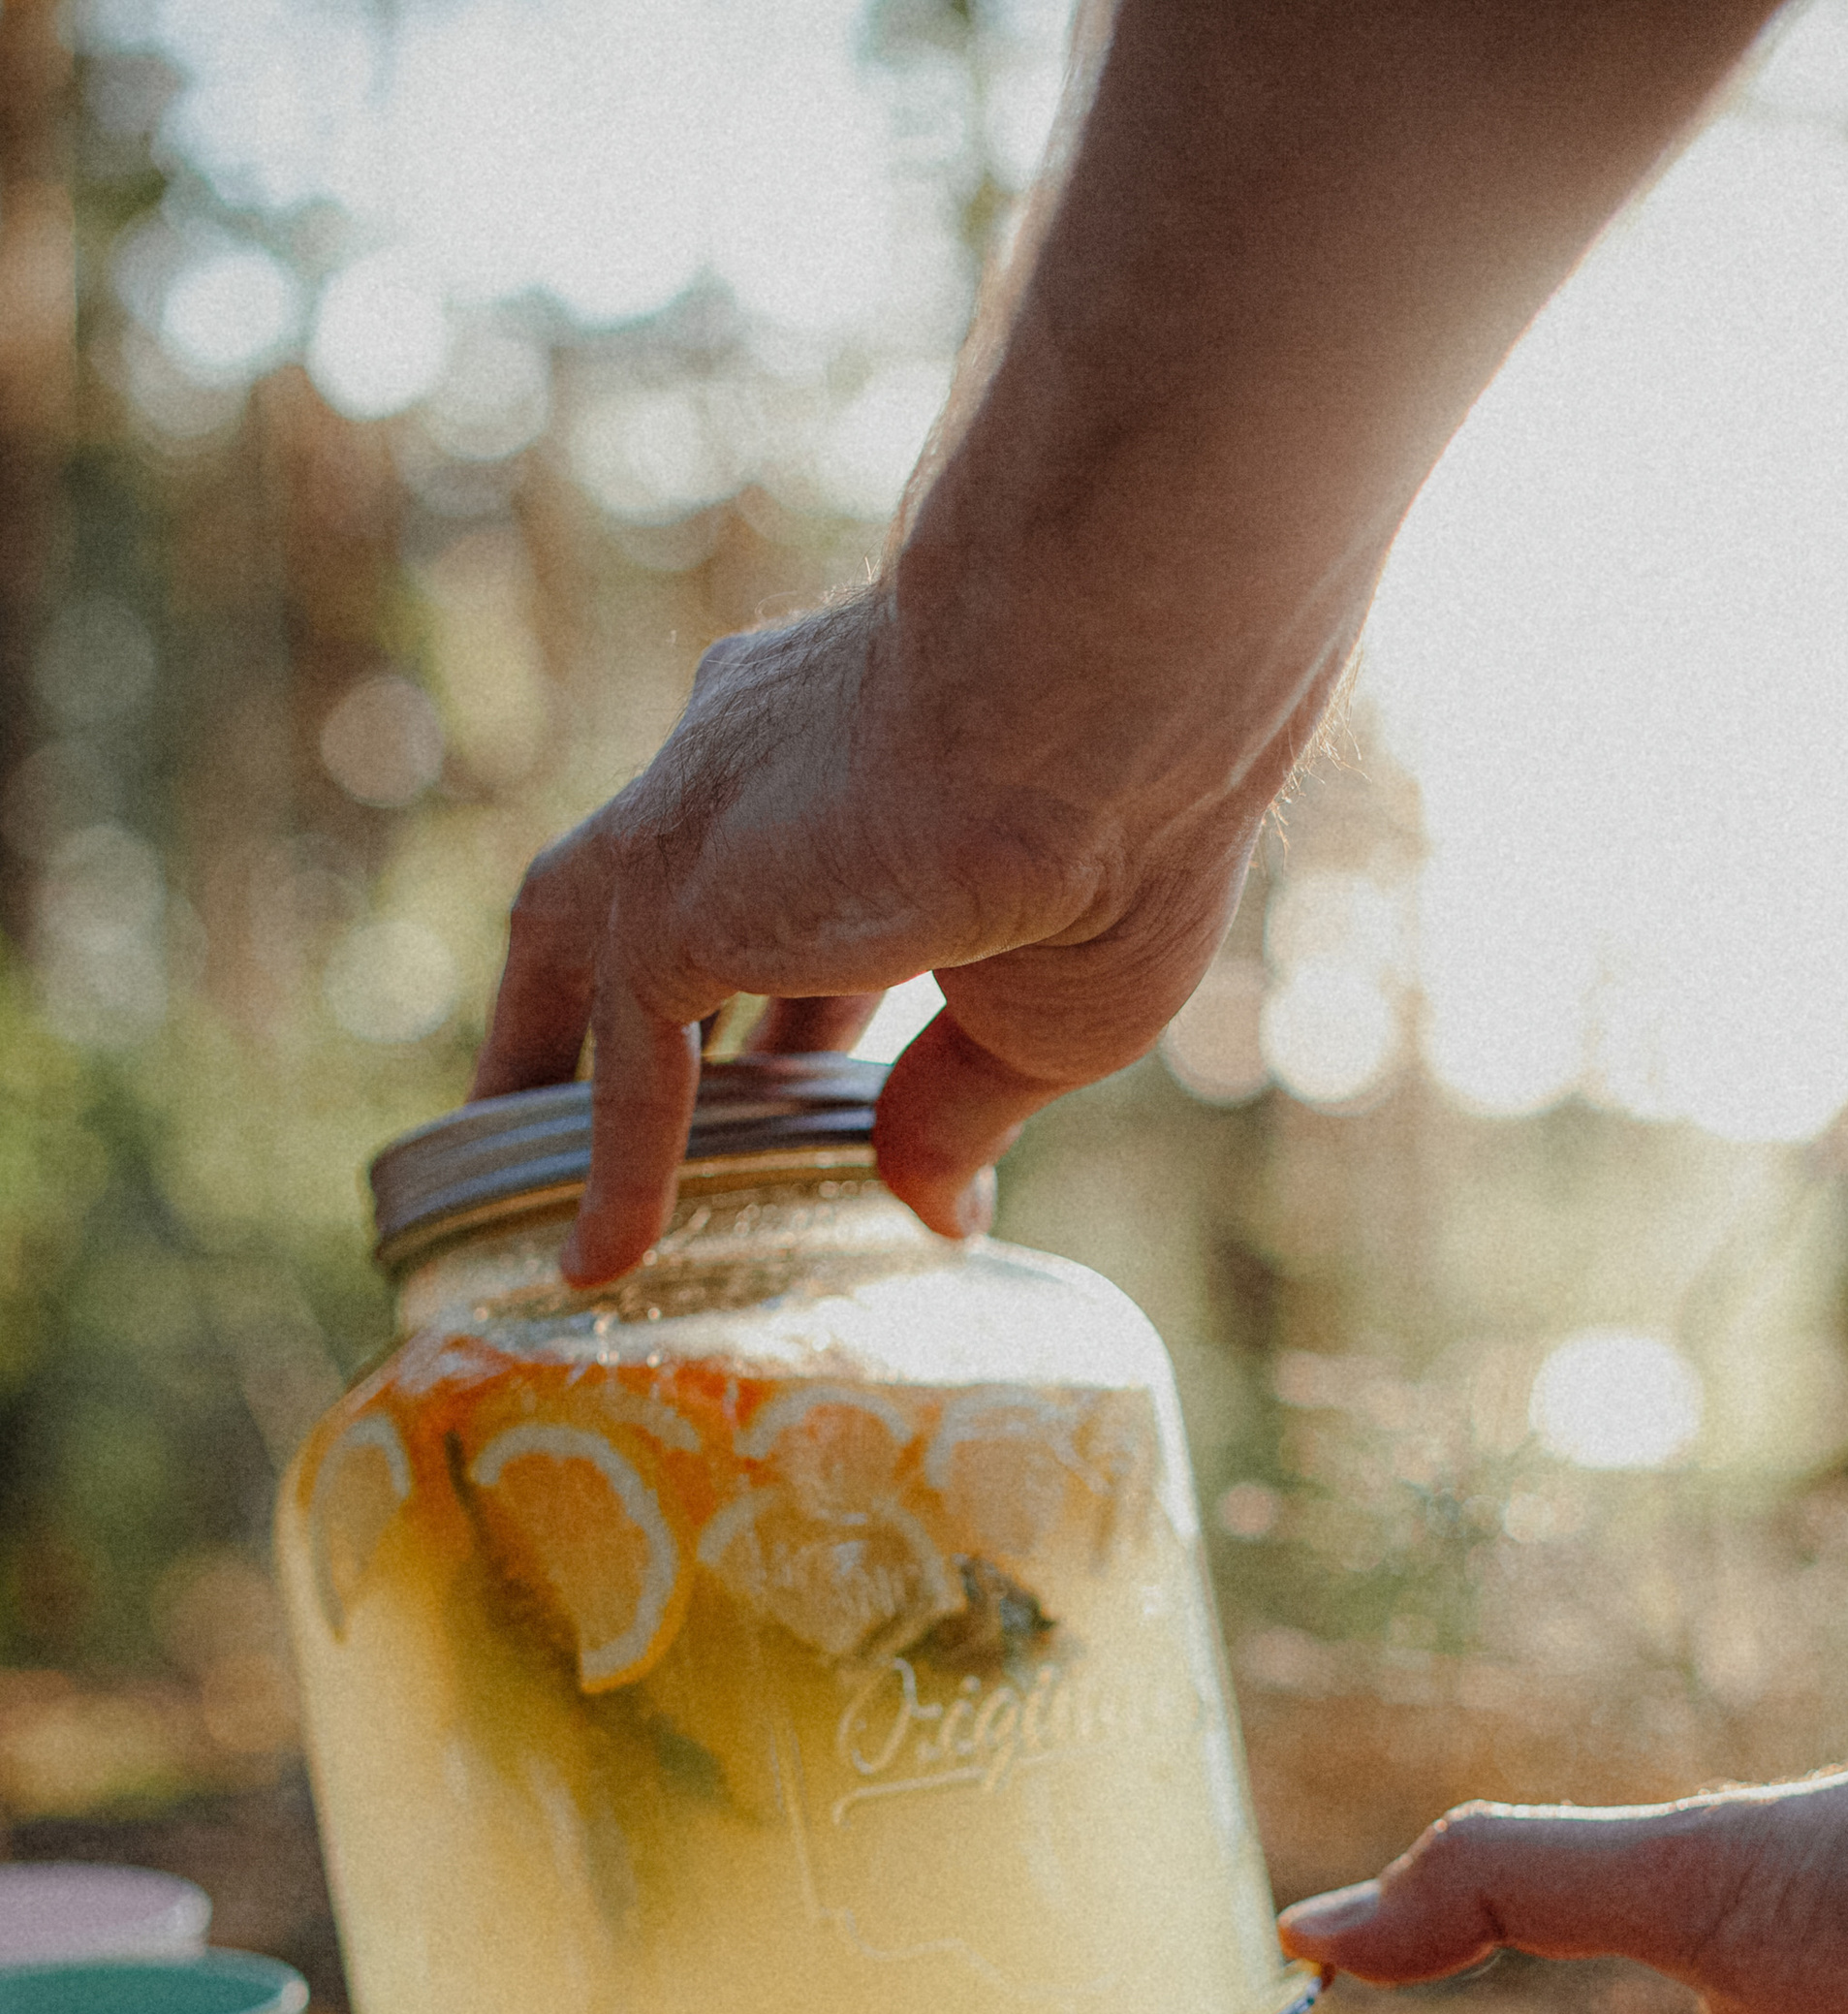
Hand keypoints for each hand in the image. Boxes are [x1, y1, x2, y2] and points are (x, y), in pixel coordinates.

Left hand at [471, 583, 1309, 1286]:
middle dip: (615, 985)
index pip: (814, 883)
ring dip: (542, 1043)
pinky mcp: (670, 894)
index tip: (825, 1095)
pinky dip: (614, 1161)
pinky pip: (625, 1055)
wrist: (1094, 702)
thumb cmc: (1123, 825)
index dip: (815, 995)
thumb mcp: (1051, 1010)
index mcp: (873, 752)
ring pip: (579, 936)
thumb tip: (936, 1212)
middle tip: (580, 1092)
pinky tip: (599, 1262)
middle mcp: (763, 761)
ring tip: (510, 1154)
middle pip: (653, 887)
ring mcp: (701, 819)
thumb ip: (963, 1104)